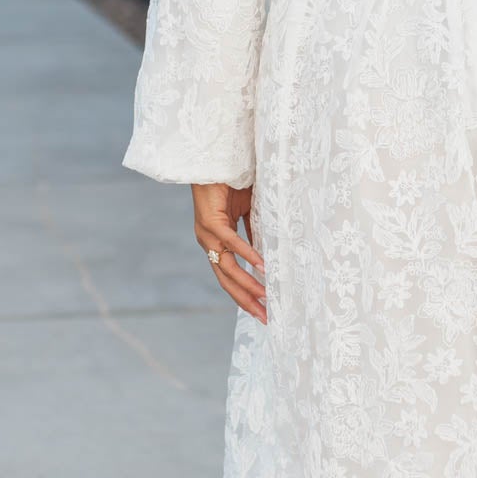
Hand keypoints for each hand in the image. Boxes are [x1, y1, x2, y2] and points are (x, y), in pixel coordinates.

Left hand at [191, 183, 266, 321]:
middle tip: (266, 317)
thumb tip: (269, 253)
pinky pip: (232, 242)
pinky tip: (261, 267)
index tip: (262, 311)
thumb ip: (254, 233)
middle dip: (246, 300)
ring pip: (228, 267)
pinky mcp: (210, 221)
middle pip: (227, 280)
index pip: (229, 276)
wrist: (214, 160)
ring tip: (266, 297)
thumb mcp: (247, 213)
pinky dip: (247, 255)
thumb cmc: (231, 182)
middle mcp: (208, 243)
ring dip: (248, 284)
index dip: (245, 294)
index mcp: (216, 242)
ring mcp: (207, 234)